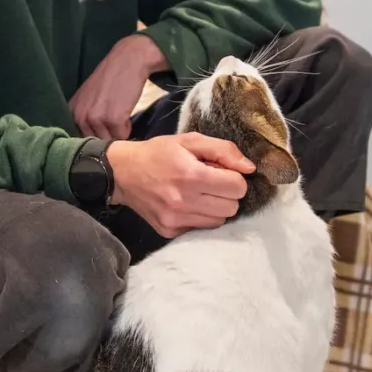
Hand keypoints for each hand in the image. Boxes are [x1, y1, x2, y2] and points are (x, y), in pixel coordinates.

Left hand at [70, 34, 167, 140]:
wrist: (128, 60)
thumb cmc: (111, 78)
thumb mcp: (88, 97)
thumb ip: (84, 117)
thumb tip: (89, 144)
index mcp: (72, 112)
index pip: (81, 139)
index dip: (95, 136)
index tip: (102, 126)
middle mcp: (80, 116)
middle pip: (96, 142)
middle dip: (107, 134)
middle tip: (114, 116)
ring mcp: (96, 118)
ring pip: (110, 141)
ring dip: (118, 131)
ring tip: (120, 111)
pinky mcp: (113, 119)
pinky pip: (123, 136)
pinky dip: (128, 127)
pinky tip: (125, 109)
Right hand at [106, 134, 253, 237]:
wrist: (121, 173)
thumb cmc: (158, 153)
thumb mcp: (189, 140)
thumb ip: (223, 150)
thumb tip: (249, 168)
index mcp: (191, 175)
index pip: (237, 187)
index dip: (234, 178)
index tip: (221, 172)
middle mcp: (184, 201)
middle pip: (232, 207)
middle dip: (227, 193)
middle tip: (211, 183)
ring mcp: (176, 219)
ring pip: (219, 221)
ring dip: (215, 207)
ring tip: (199, 193)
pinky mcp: (169, 231)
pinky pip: (201, 229)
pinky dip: (200, 216)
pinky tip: (186, 203)